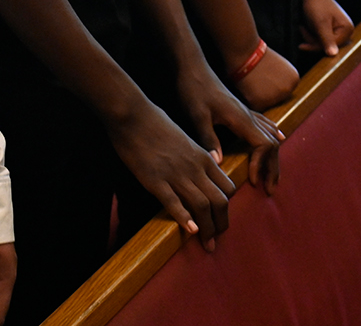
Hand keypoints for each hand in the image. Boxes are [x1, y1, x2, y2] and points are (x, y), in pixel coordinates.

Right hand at [105, 100, 236, 247]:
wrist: (134, 115)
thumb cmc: (156, 124)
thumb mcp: (184, 140)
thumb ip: (194, 157)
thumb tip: (200, 168)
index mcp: (203, 157)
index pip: (227, 187)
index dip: (227, 207)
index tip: (221, 219)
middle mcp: (195, 168)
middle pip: (220, 201)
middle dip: (221, 224)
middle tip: (217, 239)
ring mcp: (176, 174)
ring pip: (202, 206)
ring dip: (208, 229)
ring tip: (207, 244)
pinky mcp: (156, 180)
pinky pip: (175, 203)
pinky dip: (185, 219)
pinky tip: (190, 231)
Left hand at [174, 60, 283, 195]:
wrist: (192, 67)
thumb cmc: (194, 90)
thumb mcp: (197, 115)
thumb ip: (209, 138)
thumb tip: (219, 163)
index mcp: (241, 118)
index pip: (264, 145)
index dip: (261, 164)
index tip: (252, 180)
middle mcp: (249, 115)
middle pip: (272, 143)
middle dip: (272, 167)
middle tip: (269, 189)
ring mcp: (247, 112)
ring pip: (270, 135)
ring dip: (273, 157)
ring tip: (272, 176)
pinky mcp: (242, 110)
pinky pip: (265, 124)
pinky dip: (273, 137)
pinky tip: (277, 141)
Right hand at [231, 43, 298, 110]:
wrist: (245, 53)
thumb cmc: (259, 56)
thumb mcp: (281, 65)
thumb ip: (284, 78)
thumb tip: (281, 88)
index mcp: (294, 80)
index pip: (286, 91)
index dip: (274, 86)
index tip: (267, 78)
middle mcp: (287, 90)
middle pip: (278, 99)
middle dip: (268, 94)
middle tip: (259, 81)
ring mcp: (274, 97)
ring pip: (266, 104)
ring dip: (258, 97)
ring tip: (253, 83)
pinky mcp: (260, 103)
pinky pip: (255, 106)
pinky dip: (250, 99)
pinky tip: (248, 87)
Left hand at [299, 0, 352, 57]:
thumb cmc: (316, 6)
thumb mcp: (320, 24)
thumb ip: (327, 40)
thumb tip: (333, 54)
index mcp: (348, 29)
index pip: (331, 47)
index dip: (316, 47)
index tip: (302, 45)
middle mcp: (347, 31)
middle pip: (328, 46)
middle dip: (313, 41)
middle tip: (302, 30)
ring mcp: (340, 30)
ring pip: (323, 43)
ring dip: (311, 37)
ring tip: (302, 27)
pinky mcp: (333, 29)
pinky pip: (322, 38)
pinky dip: (312, 34)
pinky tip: (305, 27)